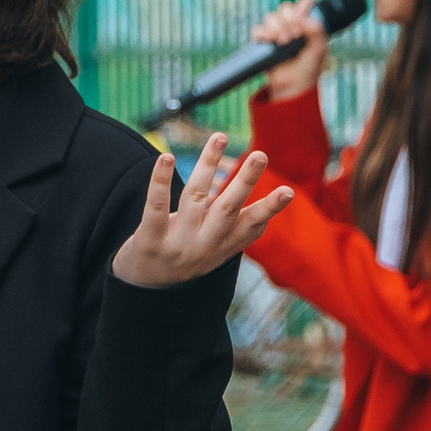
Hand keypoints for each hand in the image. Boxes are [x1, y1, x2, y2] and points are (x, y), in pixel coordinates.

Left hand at [112, 134, 292, 289]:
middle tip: (260, 155)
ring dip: (207, 165)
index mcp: (220, 249)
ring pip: (194, 198)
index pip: (249, 227)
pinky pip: (155, 207)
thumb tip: (266, 219)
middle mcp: (201, 248)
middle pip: (226, 210)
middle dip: (244, 182)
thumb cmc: (181, 262)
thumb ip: (234, 236)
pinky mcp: (148, 242)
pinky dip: (160, 181)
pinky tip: (165, 157)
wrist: (141, 293)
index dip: (269, 210)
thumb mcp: (212, 255)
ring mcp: (175, 245)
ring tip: (219, 137)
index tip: (288, 191)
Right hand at [251, 0, 327, 101]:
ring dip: (277, 27)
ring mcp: (276, 32)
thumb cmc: (309, 69)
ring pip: (271, 17)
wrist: (293, 86)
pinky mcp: (263, 43)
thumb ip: (317, 31)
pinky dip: (262, 33)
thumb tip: (304, 18)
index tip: (303, 16)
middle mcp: (291, 24)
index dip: (303, 5)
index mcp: (307, 23)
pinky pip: (257, 30)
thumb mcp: (319, 50)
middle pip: (285, 7)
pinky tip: (270, 41)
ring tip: (284, 43)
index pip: (304, 3)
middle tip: (295, 36)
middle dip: (290, 20)